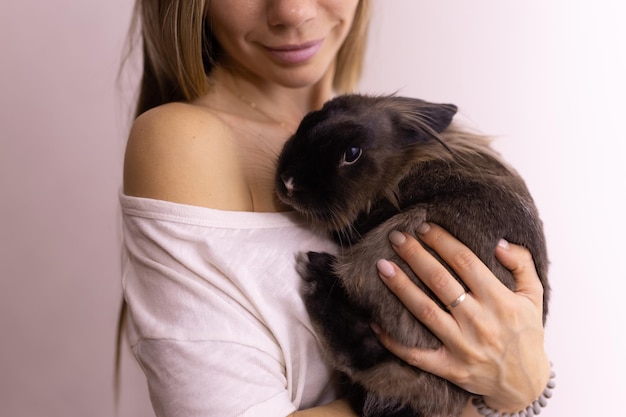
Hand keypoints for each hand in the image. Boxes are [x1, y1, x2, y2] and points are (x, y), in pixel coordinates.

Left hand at [372, 222, 549, 412]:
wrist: (526, 384)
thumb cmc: (526, 333)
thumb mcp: (534, 295)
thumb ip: (522, 263)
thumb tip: (498, 242)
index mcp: (500, 300)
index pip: (465, 262)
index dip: (442, 241)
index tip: (423, 227)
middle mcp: (480, 322)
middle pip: (440, 281)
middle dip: (415, 255)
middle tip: (395, 238)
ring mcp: (464, 347)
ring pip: (425, 311)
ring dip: (401, 288)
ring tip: (382, 267)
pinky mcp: (450, 368)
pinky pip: (416, 354)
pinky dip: (393, 340)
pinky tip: (375, 322)